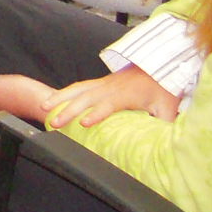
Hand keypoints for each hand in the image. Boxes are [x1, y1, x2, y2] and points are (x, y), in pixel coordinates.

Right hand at [43, 65, 181, 128]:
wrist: (159, 67)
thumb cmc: (163, 89)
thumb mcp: (168, 109)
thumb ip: (164, 126)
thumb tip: (165, 144)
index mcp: (126, 95)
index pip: (108, 104)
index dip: (97, 114)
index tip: (84, 123)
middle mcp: (110, 87)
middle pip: (85, 98)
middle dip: (68, 110)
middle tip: (54, 123)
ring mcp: (103, 83)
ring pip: (77, 89)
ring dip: (60, 98)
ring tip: (43, 107)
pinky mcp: (100, 83)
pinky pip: (78, 86)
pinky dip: (64, 92)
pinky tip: (54, 99)